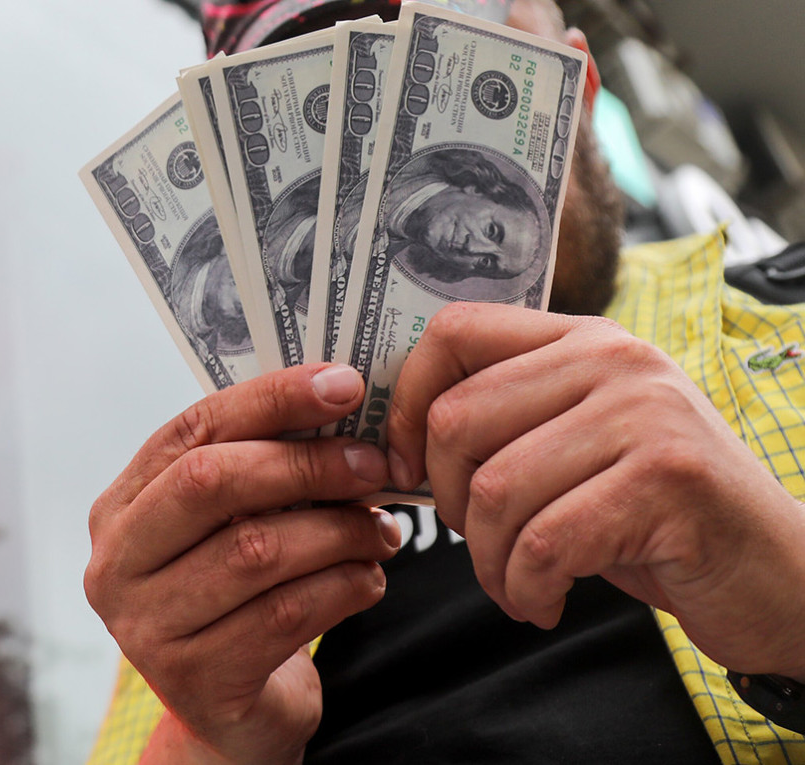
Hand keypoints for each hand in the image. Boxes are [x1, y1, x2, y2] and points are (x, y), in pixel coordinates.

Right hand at [85, 365, 400, 763]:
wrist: (235, 713)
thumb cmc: (240, 600)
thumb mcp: (234, 528)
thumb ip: (261, 471)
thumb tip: (343, 402)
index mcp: (119, 509)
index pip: (191, 431)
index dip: (269, 400)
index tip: (343, 385)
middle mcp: (115, 565)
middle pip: (211, 483)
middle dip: (306, 464)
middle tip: (375, 465)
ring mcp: (147, 627)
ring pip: (256, 551)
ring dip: (338, 532)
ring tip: (381, 531)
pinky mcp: (195, 679)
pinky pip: (285, 614)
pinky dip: (343, 587)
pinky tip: (368, 579)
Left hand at [386, 303, 804, 679]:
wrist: (780, 574)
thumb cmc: (657, 517)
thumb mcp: (579, 446)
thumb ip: (508, 422)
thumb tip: (396, 441)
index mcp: (583, 340)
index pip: (454, 331)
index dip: (405, 400)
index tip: (403, 465)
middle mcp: (615, 360)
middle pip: (458, 419)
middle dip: (450, 502)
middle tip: (479, 545)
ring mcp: (647, 415)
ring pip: (497, 489)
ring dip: (489, 562)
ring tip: (518, 586)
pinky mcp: (669, 481)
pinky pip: (544, 543)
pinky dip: (526, 588)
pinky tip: (546, 602)